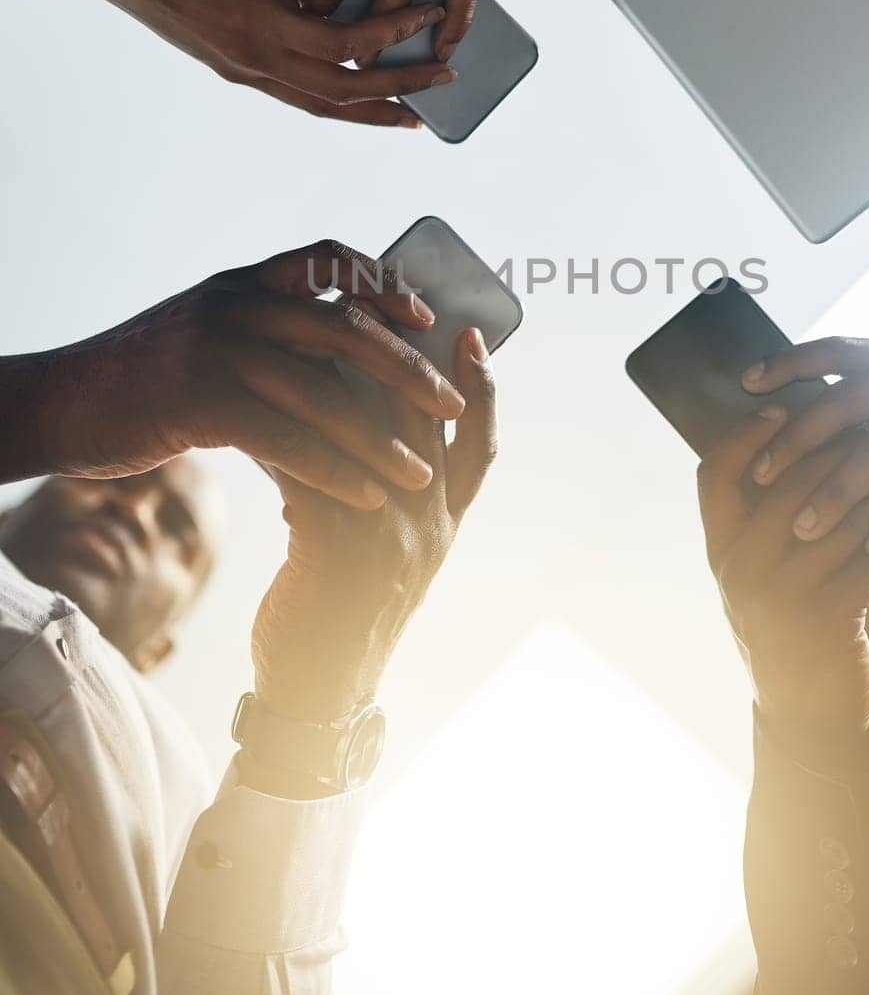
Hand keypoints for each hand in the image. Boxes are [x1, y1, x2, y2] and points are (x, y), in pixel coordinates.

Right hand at [46, 240, 466, 507]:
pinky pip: (288, 439)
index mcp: (244, 281)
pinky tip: (366, 494)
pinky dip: (335, 471)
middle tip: (453, 404)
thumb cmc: (142, 374)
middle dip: (408, 370)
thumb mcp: (204, 325)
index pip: (329, 259)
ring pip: (324, 393)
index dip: (383, 283)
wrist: (63, 402)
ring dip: (381, 438)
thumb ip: (264, 324)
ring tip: (420, 471)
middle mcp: (237, 304)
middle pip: (345, 328)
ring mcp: (219, 349)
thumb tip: (337, 342)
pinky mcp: (202, 402)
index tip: (426, 315)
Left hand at [100, 0, 456, 124]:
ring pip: (345, 44)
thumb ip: (265, 27)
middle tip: (445, 76)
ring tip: (432, 13)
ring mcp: (257, 21)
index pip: (323, 106)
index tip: (412, 119)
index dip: (372, 115)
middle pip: (345, 88)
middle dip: (402, 86)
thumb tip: (316, 11)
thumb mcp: (215, 22)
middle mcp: (257, 59)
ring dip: (396, 31)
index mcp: (250, 72)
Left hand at [250, 327, 495, 725]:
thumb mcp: (392, 558)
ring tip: (317, 331)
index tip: (470, 331)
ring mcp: (389, 535)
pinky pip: (314, 462)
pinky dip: (289, 425)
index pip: (480, 441)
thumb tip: (378, 428)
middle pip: (429, 416)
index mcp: (448, 526)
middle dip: (409, 352)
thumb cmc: (346, 619)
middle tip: (389, 298)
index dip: (481, 383)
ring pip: (373, 430)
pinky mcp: (336, 544)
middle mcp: (430, 525)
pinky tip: (261, 397)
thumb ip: (399, 500)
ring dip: (343, 373)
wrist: (316, 696)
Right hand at [698, 408, 868, 747]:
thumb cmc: (787, 626)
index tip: (783, 408)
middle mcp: (739, 571)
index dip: (745, 435)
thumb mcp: (757, 575)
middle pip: (784, 485)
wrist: (806, 716)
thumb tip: (787, 440)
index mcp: (719, 551)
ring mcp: (778, 598)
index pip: (714, 473)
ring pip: (835, 522)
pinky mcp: (824, 623)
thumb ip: (759, 521)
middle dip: (831, 451)